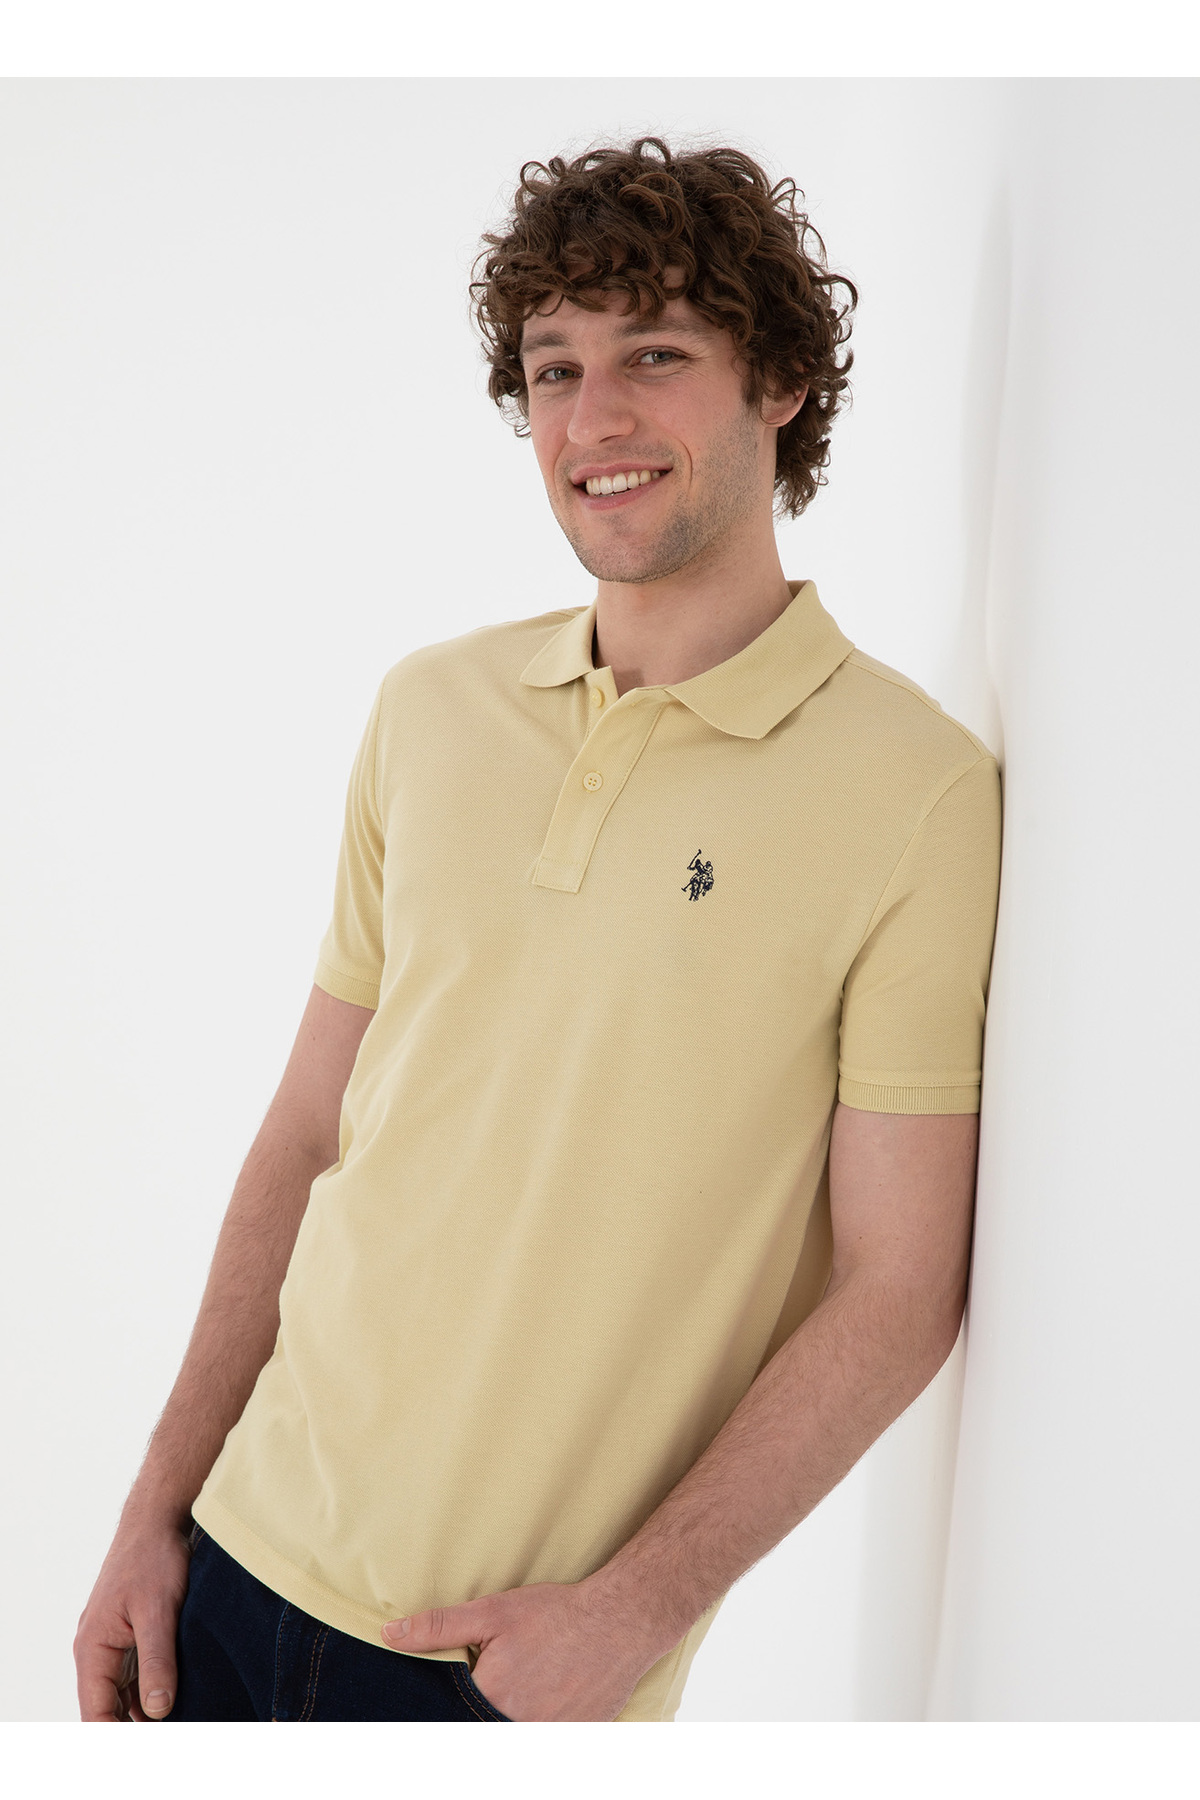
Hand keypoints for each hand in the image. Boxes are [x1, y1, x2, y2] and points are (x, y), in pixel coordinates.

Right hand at [74, 1514, 193, 1720]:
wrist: (158, 1520)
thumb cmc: (153, 1558)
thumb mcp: (158, 1611)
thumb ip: (157, 1661)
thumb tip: (157, 1711)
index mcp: (92, 1649)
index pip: (96, 1714)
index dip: (118, 1738)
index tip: (151, 1749)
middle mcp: (97, 1652)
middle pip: (108, 1710)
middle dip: (135, 1730)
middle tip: (174, 1738)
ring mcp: (113, 1644)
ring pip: (124, 1695)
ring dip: (147, 1714)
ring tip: (182, 1725)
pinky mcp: (131, 1636)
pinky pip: (136, 1676)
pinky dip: (154, 1691)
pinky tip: (181, 1701)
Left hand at [381, 1578, 666, 1721]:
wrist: (621, 1621)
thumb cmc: (556, 1615)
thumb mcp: (493, 1612)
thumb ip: (439, 1627)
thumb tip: (391, 1635)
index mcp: (492, 1699)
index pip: (450, 1723)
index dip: (444, 1718)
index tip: (434, 1718)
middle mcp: (519, 1728)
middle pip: (481, 1731)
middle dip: (476, 1717)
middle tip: (498, 1689)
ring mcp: (550, 1739)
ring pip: (513, 1738)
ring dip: (505, 1721)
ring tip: (521, 1694)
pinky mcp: (575, 1741)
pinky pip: (545, 1742)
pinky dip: (538, 1724)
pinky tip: (543, 1705)